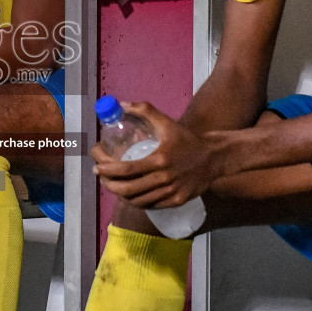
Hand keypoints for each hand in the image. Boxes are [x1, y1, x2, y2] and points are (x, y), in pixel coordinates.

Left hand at [92, 101, 229, 207]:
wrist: (214, 158)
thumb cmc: (187, 139)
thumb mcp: (167, 123)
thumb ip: (145, 111)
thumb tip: (123, 104)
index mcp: (160, 159)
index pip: (126, 169)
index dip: (107, 170)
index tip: (96, 167)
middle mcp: (165, 179)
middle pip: (128, 189)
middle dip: (109, 185)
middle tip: (101, 177)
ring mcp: (171, 193)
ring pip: (137, 201)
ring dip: (120, 195)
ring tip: (112, 185)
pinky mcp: (177, 202)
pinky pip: (150, 206)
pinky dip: (136, 202)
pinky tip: (129, 195)